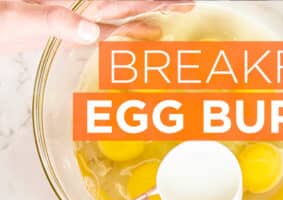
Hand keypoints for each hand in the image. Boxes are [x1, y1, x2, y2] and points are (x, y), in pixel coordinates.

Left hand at [0, 0, 191, 53]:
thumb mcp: (19, 19)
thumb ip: (54, 22)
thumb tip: (90, 33)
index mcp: (74, 1)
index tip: (178, 0)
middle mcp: (80, 8)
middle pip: (127, 3)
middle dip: (158, 3)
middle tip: (189, 4)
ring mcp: (75, 19)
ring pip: (120, 18)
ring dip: (146, 19)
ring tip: (174, 22)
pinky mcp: (67, 32)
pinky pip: (103, 35)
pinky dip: (124, 37)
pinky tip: (142, 38)